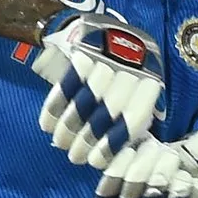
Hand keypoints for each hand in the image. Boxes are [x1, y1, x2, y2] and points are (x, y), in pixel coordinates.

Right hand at [33, 14, 164, 169]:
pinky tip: (47, 126)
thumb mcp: (140, 99)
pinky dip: (53, 108)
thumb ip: (131, 124)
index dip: (111, 146)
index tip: (94, 162)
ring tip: (61, 144)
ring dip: (68, 129)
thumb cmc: (129, 79)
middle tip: (74, 158)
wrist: (113, 34)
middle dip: (86, 141)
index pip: (132, 121)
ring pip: (84, 102)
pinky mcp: (83, 54)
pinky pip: (64, 86)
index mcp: (150, 84)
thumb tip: (117, 158)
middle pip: (106, 114)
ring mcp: (105, 60)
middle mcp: (130, 71)